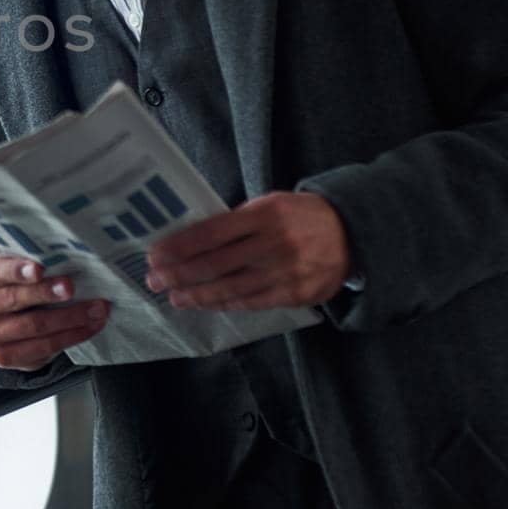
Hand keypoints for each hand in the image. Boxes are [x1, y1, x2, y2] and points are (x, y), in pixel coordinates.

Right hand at [0, 256, 110, 370]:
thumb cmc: (9, 287)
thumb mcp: (7, 271)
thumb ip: (22, 264)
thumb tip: (61, 254)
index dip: (17, 271)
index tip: (41, 269)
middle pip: (14, 300)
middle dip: (47, 293)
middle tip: (72, 287)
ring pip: (33, 327)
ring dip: (70, 317)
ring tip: (96, 308)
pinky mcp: (4, 358)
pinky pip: (43, 347)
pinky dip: (71, 336)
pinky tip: (89, 326)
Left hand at [144, 191, 351, 310]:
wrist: (352, 233)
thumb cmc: (300, 216)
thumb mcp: (270, 204)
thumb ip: (236, 221)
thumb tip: (191, 239)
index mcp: (265, 215)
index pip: (211, 233)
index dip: (180, 246)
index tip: (155, 254)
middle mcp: (274, 244)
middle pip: (216, 264)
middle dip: (179, 274)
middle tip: (154, 280)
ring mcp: (286, 272)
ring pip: (231, 288)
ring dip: (197, 295)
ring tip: (175, 297)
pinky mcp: (295, 295)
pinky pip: (252, 302)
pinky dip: (225, 304)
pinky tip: (205, 303)